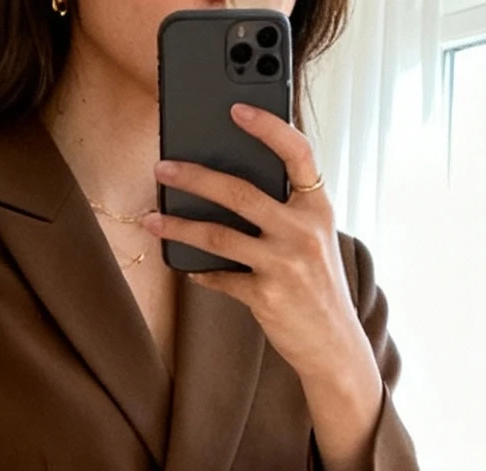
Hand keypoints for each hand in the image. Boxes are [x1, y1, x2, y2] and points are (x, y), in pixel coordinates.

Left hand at [146, 106, 382, 470]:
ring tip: (152, 218)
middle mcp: (303, 231)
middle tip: (163, 165)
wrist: (334, 346)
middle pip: (240, 191)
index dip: (267, 126)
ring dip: (179, 224)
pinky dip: (201, 273)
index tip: (236, 109)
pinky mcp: (266, 296)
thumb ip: (286, 212)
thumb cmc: (318, 288)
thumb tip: (229, 186)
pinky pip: (220, 277)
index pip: (297, 153)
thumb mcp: (315, 242)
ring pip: (219, 235)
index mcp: (317, 209)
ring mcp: (284, 264)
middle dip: (195, 175)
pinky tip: (186, 268)